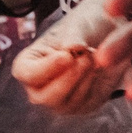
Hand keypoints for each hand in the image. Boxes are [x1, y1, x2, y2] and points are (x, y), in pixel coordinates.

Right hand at [8, 0, 122, 113]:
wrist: (104, 35)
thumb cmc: (81, 29)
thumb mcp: (77, 25)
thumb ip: (73, 35)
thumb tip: (73, 46)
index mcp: (28, 67)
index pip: (27, 74)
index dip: (47, 67)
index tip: (67, 55)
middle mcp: (40, 90)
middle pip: (46, 98)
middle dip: (69, 78)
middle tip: (87, 57)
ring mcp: (61, 102)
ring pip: (70, 103)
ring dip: (85, 79)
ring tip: (95, 56)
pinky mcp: (83, 106)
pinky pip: (90, 102)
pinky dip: (98, 85)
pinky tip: (101, 67)